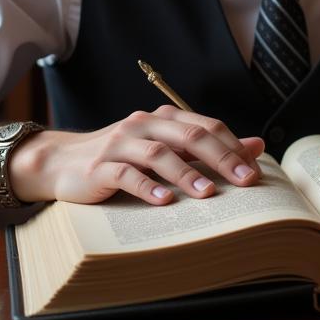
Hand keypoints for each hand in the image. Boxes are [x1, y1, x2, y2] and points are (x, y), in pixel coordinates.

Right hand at [10, 104, 264, 205]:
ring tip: (208, 194)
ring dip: (186, 173)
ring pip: (160, 153)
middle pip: (189, 135)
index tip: (255, 170)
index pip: (206, 126)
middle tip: (245, 181)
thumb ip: (207, 147)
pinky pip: (126, 174)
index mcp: (164, 119)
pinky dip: (146, 186)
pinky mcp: (100, 166)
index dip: (232, 145)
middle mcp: (145, 124)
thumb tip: (256, 145)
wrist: (63, 162)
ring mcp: (121, 143)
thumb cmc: (122, 158)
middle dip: (221, 158)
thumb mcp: (166, 149)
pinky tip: (163, 201)